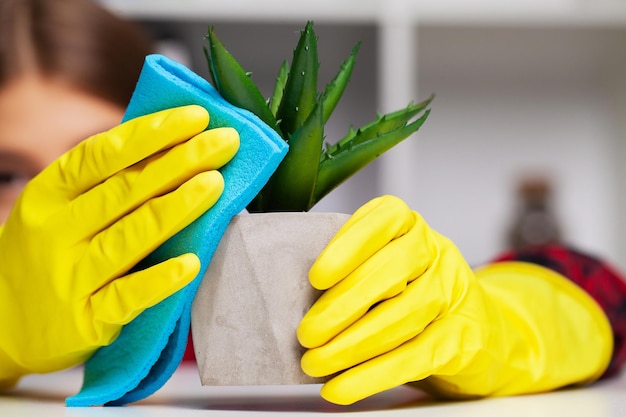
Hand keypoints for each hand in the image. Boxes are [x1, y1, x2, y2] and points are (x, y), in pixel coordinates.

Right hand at [0, 105, 238, 387]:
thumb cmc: (43, 255)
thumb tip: (172, 147)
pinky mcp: (86, 318)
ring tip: (215, 184)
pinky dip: (160, 279)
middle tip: (225, 142)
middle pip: (126, 189)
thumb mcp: (55, 210)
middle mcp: (57, 231)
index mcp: (49, 194)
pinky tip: (192, 263)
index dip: (152, 133)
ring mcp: (70, 276)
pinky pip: (128, 296)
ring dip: (176, 207)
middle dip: (180, 161)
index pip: (104, 154)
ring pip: (130, 236)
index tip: (196, 117)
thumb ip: (102, 184)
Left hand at [297, 195, 611, 404]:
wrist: (478, 330)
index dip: (347, 247)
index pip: (381, 222)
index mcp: (408, 226)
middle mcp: (435, 252)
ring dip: (351, 346)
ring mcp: (453, 293)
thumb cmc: (412, 292)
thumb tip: (292, 296)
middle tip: (305, 334)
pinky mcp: (462, 338)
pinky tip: (341, 387)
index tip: (316, 277)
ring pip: (401, 317)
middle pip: (390, 273)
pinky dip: (372, 375)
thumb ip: (350, 270)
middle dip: (341, 307)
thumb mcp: (384, 266)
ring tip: (314, 364)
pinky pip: (413, 357)